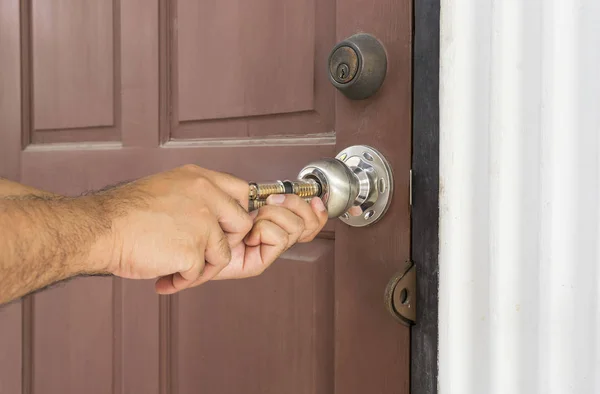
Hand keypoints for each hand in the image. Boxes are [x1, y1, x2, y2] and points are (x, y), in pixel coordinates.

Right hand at [91, 165, 252, 292]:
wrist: (100, 229)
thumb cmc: (125, 214)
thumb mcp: (168, 188)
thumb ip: (196, 197)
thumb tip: (216, 216)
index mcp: (200, 178)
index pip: (242, 192)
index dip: (236, 214)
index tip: (224, 229)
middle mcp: (207, 196)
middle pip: (242, 225)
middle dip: (225, 243)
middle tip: (199, 253)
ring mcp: (202, 223)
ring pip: (222, 255)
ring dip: (201, 268)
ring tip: (174, 269)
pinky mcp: (193, 250)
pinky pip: (199, 273)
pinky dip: (182, 281)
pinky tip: (164, 278)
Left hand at [212, 193, 327, 279]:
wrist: (187, 232)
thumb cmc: (209, 212)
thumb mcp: (245, 192)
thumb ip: (268, 192)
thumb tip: (293, 194)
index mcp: (274, 221)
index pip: (309, 221)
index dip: (317, 213)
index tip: (315, 200)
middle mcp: (273, 237)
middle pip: (306, 224)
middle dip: (292, 206)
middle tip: (268, 204)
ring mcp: (265, 252)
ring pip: (295, 228)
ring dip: (273, 216)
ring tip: (253, 219)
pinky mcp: (257, 263)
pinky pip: (278, 238)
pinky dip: (264, 229)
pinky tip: (249, 233)